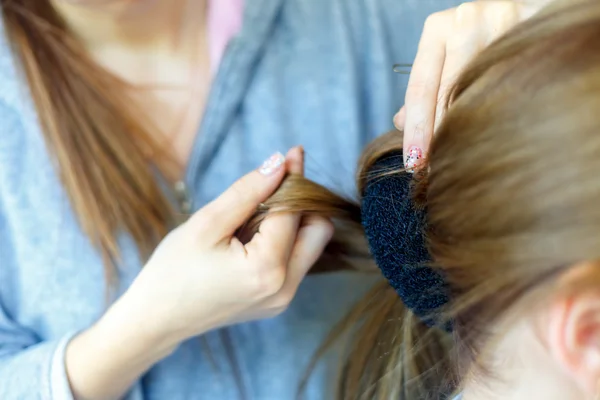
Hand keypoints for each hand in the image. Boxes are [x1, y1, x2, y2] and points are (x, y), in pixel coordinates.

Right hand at [121, 146, 332, 343]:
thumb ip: (248, 191)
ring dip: (293, 222)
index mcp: (266, 269)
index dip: (294, 178)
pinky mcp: (278, 302)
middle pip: (318, 230)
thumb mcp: (207, 223)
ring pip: (310, 246)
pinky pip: (295, 261)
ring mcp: (283, 299)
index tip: (294, 152)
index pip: (294, 210)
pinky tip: (253, 236)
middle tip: (275, 185)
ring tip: (254, 216)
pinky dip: (284, 241)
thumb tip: (280, 162)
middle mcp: (284, 288)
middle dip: (303, 202)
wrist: (157, 318)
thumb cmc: (174, 269)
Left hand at [396, 1, 543, 171]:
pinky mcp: (535, 29)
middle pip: (447, 94)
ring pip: (482, 92)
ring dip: (473, 129)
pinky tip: (503, 132)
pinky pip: (516, 82)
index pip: (420, 89)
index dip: (416, 130)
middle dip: (440, 136)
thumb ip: (427, 88)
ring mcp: (502, 22)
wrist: (535, 5)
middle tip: (437, 171)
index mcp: (438, 29)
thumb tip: (400, 123)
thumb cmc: (485, 37)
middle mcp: (466, 20)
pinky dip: (505, 110)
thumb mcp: (449, 54)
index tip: (412, 163)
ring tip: (468, 158)